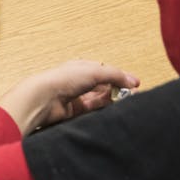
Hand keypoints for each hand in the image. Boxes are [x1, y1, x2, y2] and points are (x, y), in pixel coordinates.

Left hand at [0, 59, 139, 134]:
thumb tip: (133, 81)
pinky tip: (115, 110)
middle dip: (119, 90)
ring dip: (114, 100)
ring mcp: (77, 97)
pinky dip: (106, 109)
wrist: (44, 99)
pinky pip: (95, 110)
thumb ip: (115, 75)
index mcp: (80, 67)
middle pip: (104, 86)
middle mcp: (78, 81)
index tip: (135, 83)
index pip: (105, 71)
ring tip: (129, 103)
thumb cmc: (62, 80)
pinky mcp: (76, 112)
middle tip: (134, 95)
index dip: (120, 77)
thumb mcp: (94, 71)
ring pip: (101, 99)